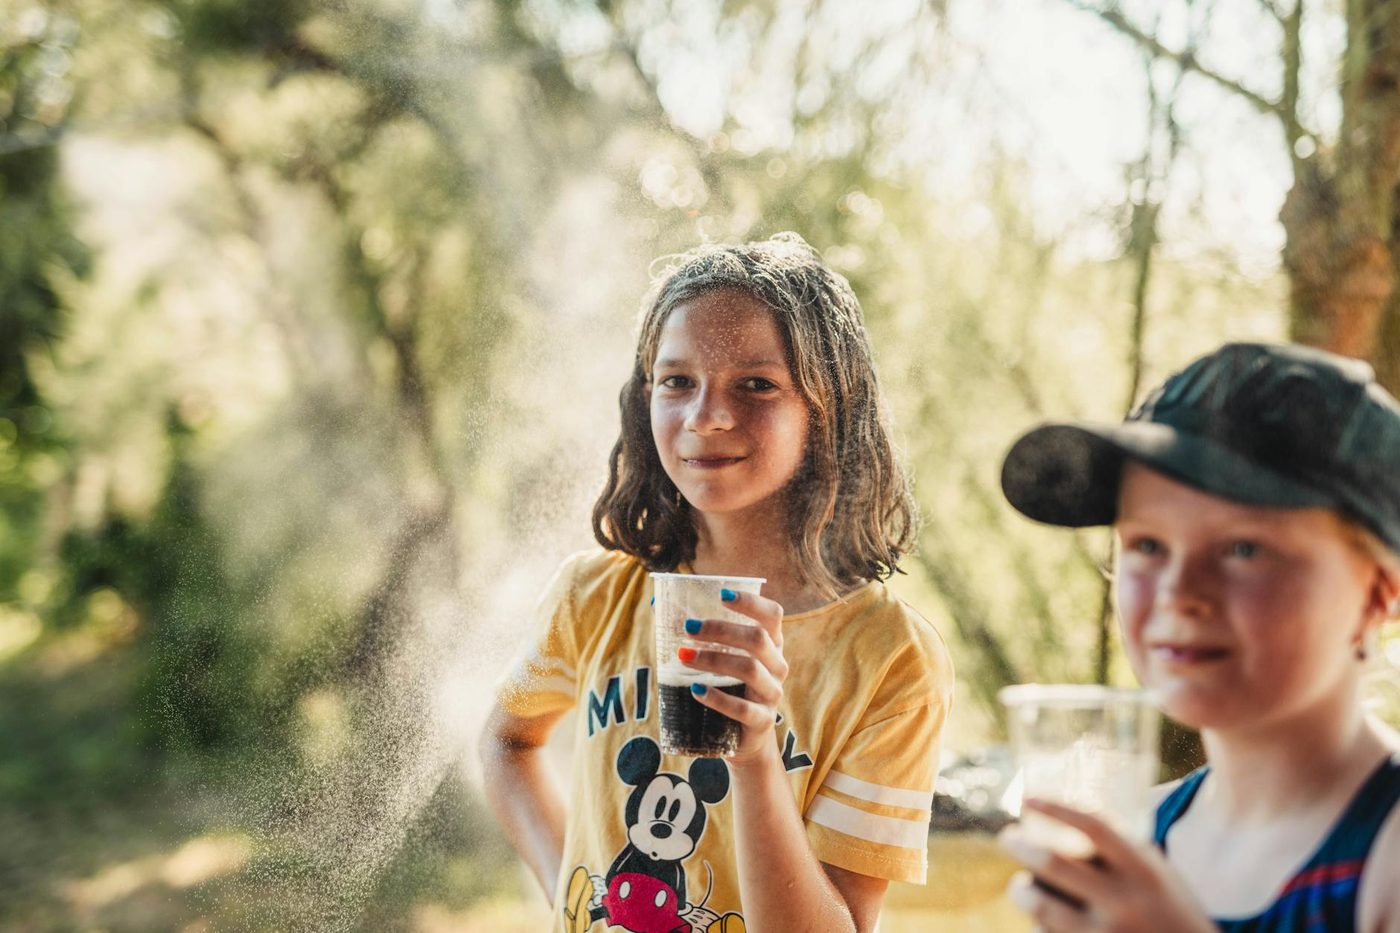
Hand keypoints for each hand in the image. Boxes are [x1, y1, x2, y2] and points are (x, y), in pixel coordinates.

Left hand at [677, 588, 786, 763]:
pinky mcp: (761, 721)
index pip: (772, 615)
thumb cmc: (729, 687)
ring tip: (683, 656)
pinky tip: (696, 690)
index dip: (751, 602)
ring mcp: (772, 694)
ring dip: (714, 659)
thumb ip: (698, 633)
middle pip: (757, 639)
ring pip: (750, 669)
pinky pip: (743, 709)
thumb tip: (658, 604)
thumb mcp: (721, 658)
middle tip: (688, 628)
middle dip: (721, 630)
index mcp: (771, 644)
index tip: (721, 595)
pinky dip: (717, 698)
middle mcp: (777, 666)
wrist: (743, 739)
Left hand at [998, 798, 1214, 932]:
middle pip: (1052, 864)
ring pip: (1039, 905)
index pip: (1094, 828)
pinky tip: (1041, 921)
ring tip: (1021, 886)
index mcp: (1143, 873)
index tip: (1026, 798)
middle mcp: (1124, 903)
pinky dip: (1038, 926)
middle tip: (1007, 837)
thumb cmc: (1171, 912)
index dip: (1056, 809)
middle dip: (1019, 846)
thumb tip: (1068, 817)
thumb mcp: (1158, 874)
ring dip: (1021, 890)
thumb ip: (1122, 849)